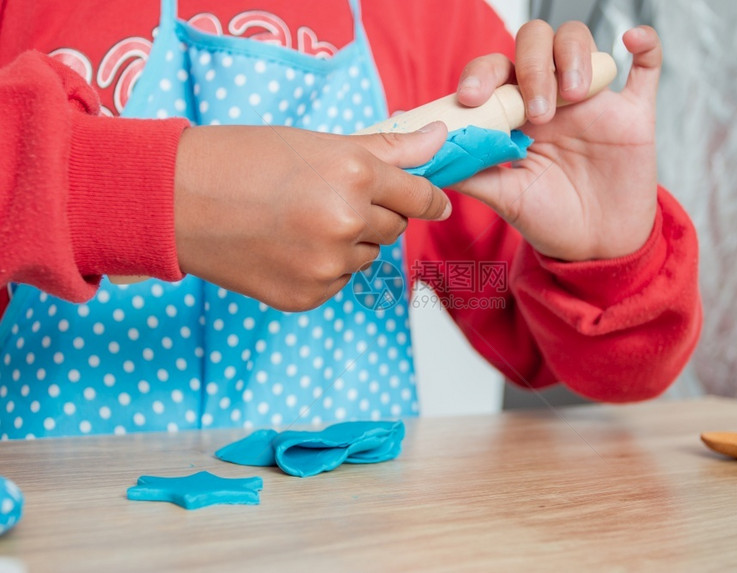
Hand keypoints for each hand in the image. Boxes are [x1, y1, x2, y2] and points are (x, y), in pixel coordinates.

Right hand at [173, 122, 448, 310]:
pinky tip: (287, 248)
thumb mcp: (316, 142)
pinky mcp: (306, 296)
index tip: (434, 202)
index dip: (427, 198)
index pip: (418, 196)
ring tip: (299, 221)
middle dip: (375, 215)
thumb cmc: (240, 160)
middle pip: (393, 229)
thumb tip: (440, 139)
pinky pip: (337, 282)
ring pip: (365, 257)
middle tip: (332, 198)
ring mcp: (326, 265)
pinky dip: (323, 268)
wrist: (174, 200)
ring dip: (348, 243)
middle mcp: (346, 222)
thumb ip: (386, 148)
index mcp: (354, 174)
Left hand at [453, 22, 660, 260]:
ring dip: (572, 57)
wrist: (594, 248)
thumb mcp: (504, 197)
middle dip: (531, 67)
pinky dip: (646, 46)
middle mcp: (552, 97)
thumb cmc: (547, 219)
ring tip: (572, 98)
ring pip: (580, 42)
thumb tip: (431, 158)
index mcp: (516, 112)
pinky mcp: (633, 114)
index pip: (496, 69)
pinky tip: (633, 41)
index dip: (481, 73)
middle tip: (537, 113)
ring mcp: (593, 101)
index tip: (473, 98)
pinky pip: (646, 68)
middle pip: (535, 43)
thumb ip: (472, 173)